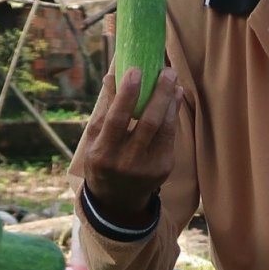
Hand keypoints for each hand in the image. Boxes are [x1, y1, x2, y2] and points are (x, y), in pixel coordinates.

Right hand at [81, 66, 181, 226]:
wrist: (117, 200)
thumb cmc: (102, 160)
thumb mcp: (95, 139)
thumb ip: (105, 109)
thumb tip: (113, 76)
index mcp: (103, 153)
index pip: (117, 119)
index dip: (128, 93)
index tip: (137, 70)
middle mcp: (126, 162)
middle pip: (149, 122)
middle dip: (160, 93)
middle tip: (166, 71)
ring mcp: (148, 167)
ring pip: (164, 128)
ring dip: (170, 101)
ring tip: (173, 81)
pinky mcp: (163, 168)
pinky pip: (169, 136)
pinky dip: (172, 115)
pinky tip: (173, 99)